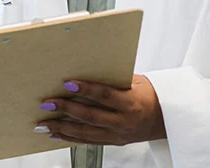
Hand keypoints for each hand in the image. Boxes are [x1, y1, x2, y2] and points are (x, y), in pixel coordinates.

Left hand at [36, 75, 165, 145]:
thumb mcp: (137, 82)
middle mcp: (123, 122)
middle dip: (66, 110)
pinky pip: (88, 141)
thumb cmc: (150, 95)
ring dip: (62, 128)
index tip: (67, 84)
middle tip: (47, 104)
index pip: (105, 95)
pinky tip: (56, 134)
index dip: (85, 89)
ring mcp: (117, 134)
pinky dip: (70, 138)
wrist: (165, 119)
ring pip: (86, 132)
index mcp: (131, 103)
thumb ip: (114, 79)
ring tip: (44, 123)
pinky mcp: (113, 141)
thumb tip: (87, 68)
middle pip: (90, 116)